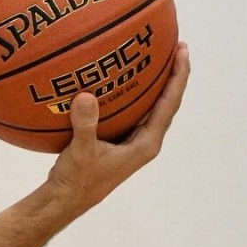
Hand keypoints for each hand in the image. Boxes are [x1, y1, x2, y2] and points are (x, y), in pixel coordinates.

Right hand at [45, 41, 189, 219]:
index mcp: (145, 144)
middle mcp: (143, 141)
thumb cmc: (77, 181)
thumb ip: (85, 125)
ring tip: (152, 56)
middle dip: (172, 75)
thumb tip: (85, 96)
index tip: (182, 51)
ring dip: (153, 83)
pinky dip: (128, 93)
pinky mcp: (116, 141)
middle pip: (166, 102)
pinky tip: (117, 78)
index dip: (178, 77)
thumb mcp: (81, 152)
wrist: (64, 200)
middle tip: (175, 46)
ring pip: (149, 107)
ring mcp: (131, 142)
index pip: (169, 104)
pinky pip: (129, 111)